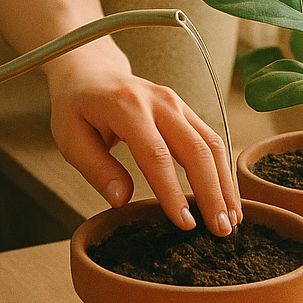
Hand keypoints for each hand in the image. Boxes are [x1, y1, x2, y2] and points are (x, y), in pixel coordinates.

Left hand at [46, 47, 241, 235]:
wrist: (90, 70)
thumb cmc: (77, 106)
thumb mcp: (70, 138)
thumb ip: (97, 169)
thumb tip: (122, 201)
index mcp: (126, 106)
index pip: (155, 154)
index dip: (173, 191)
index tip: (185, 224)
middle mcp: (159, 101)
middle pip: (195, 148)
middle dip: (211, 192)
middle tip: (220, 232)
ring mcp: (176, 102)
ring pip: (211, 143)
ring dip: (224, 183)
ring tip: (232, 221)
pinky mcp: (184, 110)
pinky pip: (210, 139)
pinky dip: (221, 170)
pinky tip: (225, 196)